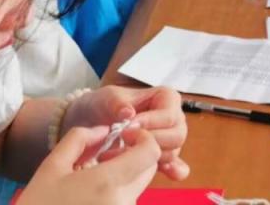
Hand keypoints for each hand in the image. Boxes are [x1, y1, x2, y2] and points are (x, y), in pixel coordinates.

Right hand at [18, 125, 159, 204]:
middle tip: (106, 156)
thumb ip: (79, 138)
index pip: (151, 153)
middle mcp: (123, 203)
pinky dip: (115, 195)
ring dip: (123, 177)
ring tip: (91, 180)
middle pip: (147, 169)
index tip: (124, 135)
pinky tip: (90, 197)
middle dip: (134, 156)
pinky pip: (125, 204)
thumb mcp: (51, 167)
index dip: (143, 137)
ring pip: (136, 188)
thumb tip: (104, 130)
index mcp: (108, 182)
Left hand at [64, 86, 188, 180]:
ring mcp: (170, 137)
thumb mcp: (106, 99)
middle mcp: (174, 117)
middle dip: (152, 142)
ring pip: (172, 152)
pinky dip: (172, 169)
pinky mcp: (162, 155)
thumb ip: (117, 103)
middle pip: (177, 135)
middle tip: (125, 143)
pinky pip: (175, 165)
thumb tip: (129, 113)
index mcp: (167, 98)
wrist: (92, 121)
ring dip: (149, 158)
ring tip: (122, 156)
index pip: (169, 116)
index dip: (150, 124)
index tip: (127, 128)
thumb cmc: (103, 105)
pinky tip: (168, 173)